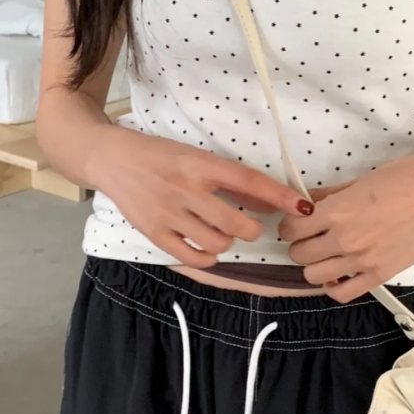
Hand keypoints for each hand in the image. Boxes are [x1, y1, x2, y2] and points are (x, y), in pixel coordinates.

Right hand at [89, 125, 312, 268]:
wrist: (111, 158)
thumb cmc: (161, 156)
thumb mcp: (197, 157)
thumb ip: (232, 180)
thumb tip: (270, 200)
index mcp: (201, 164)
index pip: (249, 181)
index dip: (279, 196)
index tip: (302, 207)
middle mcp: (186, 188)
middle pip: (236, 223)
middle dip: (250, 229)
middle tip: (247, 226)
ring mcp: (168, 213)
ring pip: (216, 243)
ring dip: (226, 241)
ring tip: (218, 231)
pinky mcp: (153, 232)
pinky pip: (192, 257)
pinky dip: (207, 257)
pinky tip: (206, 247)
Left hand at [278, 142, 413, 302]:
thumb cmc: (406, 177)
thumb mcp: (361, 180)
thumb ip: (331, 195)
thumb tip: (306, 202)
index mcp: (337, 211)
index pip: (292, 228)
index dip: (290, 224)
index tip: (297, 221)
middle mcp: (344, 239)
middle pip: (299, 254)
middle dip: (299, 244)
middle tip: (311, 236)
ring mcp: (362, 261)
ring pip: (313, 276)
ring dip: (314, 265)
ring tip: (325, 254)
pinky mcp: (380, 275)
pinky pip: (343, 293)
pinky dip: (333, 286)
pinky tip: (337, 274)